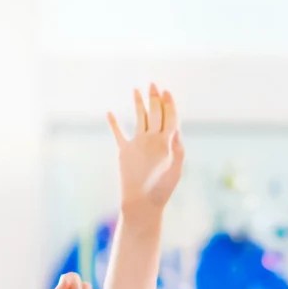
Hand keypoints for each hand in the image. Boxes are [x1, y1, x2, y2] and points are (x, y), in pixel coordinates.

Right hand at [107, 85, 183, 219]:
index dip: (169, 104)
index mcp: (167, 144)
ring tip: (136, 90)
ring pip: (140, 119)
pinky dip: (114, 124)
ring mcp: (139, 145)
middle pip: (155, 114)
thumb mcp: (174, 170)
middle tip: (152, 84)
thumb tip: (176, 131)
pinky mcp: (125, 152)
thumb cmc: (161, 191)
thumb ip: (177, 150)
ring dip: (139, 104)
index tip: (166, 92)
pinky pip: (118, 134)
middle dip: (154, 99)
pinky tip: (109, 113)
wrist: (143, 204)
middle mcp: (153, 141)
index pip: (170, 118)